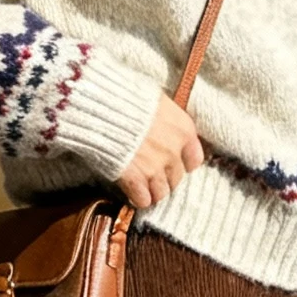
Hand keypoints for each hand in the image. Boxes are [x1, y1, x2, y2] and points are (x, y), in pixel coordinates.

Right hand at [118, 92, 204, 211]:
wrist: (102, 106)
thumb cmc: (127, 97)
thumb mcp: (156, 101)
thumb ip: (166, 119)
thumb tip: (165, 123)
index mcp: (183, 131)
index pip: (194, 160)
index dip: (182, 163)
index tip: (172, 163)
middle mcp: (173, 152)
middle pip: (176, 179)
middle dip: (164, 178)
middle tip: (150, 173)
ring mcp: (155, 168)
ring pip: (161, 193)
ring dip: (151, 190)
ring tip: (141, 184)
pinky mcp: (135, 180)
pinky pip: (143, 200)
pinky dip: (137, 198)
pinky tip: (131, 191)